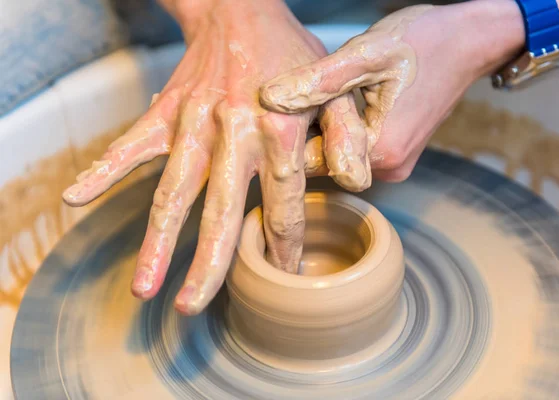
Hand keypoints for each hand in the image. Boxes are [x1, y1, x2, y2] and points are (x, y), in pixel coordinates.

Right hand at [62, 0, 361, 314]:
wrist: (242, 9)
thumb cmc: (292, 53)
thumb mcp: (335, 88)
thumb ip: (346, 136)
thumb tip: (354, 184)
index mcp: (279, 131)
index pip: (283, 203)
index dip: (284, 247)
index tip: (282, 281)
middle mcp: (233, 133)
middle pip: (219, 210)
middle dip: (207, 263)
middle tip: (192, 307)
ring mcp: (193, 124)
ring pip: (172, 190)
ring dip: (155, 240)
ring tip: (142, 285)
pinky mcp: (166, 112)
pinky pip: (131, 144)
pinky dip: (103, 170)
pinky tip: (76, 198)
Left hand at [259, 0, 558, 182]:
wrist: (470, 41)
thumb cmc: (424, 41)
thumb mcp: (365, 54)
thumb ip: (316, 82)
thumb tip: (268, 99)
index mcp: (380, 150)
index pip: (312, 162)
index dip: (288, 137)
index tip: (271, 114)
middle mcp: (389, 168)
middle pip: (326, 163)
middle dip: (307, 133)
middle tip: (294, 98)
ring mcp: (395, 164)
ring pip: (340, 157)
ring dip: (325, 131)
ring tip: (320, 96)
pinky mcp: (398, 155)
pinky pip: (357, 151)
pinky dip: (343, 131)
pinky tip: (342, 102)